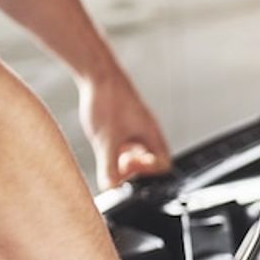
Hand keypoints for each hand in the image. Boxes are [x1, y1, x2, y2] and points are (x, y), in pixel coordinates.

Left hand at [78, 69, 170, 189]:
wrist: (96, 72)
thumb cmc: (107, 100)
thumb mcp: (105, 140)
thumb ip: (109, 167)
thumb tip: (111, 187)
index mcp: (151, 135)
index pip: (163, 165)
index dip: (147, 172)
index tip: (127, 166)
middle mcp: (147, 131)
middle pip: (151, 160)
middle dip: (133, 167)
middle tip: (115, 163)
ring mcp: (136, 126)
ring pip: (138, 151)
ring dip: (124, 157)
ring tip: (108, 151)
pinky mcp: (125, 121)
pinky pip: (127, 141)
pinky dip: (116, 146)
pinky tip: (102, 140)